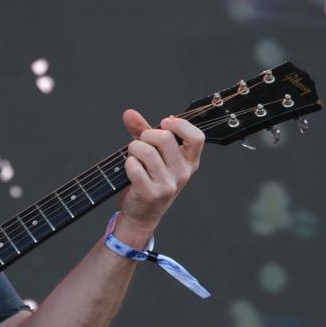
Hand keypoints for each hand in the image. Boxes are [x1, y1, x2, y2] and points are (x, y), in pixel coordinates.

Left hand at [117, 109, 203, 240]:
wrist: (143, 213)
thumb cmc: (150, 178)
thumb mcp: (153, 153)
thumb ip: (142, 131)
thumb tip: (129, 113)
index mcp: (190, 161)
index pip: (197, 137)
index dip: (180, 125)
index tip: (165, 122)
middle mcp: (183, 173)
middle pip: (165, 138)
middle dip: (146, 135)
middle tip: (142, 143)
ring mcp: (168, 184)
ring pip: (146, 151)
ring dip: (134, 149)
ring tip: (134, 156)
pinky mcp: (151, 193)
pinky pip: (134, 166)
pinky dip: (128, 163)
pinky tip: (131, 169)